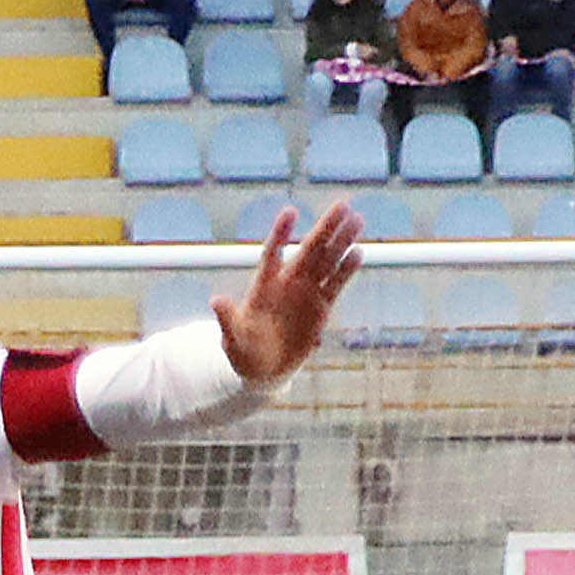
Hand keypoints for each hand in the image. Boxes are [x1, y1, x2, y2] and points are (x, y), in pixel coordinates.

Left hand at [214, 199, 362, 382]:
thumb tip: (216, 301)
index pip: (272, 253)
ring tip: (357, 219)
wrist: (263, 370)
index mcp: (263, 286)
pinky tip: (358, 253)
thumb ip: (228, 319)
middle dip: (325, 228)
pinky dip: (346, 270)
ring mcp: (306, 293)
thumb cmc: (243, 352)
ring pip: (327, 262)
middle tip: (343, 205)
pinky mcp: (320, 308)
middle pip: (309, 250)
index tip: (290, 211)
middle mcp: (287, 284)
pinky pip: (335, 285)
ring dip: (341, 242)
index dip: (280, 234)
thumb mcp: (232, 339)